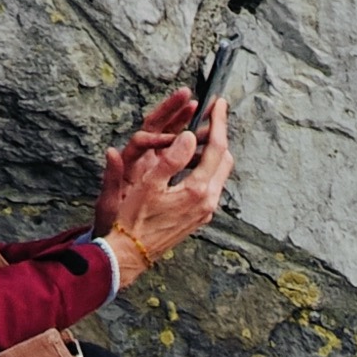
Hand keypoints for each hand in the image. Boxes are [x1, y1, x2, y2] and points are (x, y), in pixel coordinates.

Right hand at [91, 93, 229, 270]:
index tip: (219, 104)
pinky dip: (207, 165)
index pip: (217, 149)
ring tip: (204, 130)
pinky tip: (195, 158)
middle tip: (213, 113)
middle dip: (220, 134)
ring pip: (219, 173)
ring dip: (215, 150)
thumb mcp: (149, 184)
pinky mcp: (199, 217)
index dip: (219, 123)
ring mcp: (205, 212)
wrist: (132, 253)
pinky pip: (210, 184)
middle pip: (224, 160)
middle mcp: (207, 202)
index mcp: (197, 191)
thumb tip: (189, 137)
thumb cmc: (134, 219)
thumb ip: (172, 159)